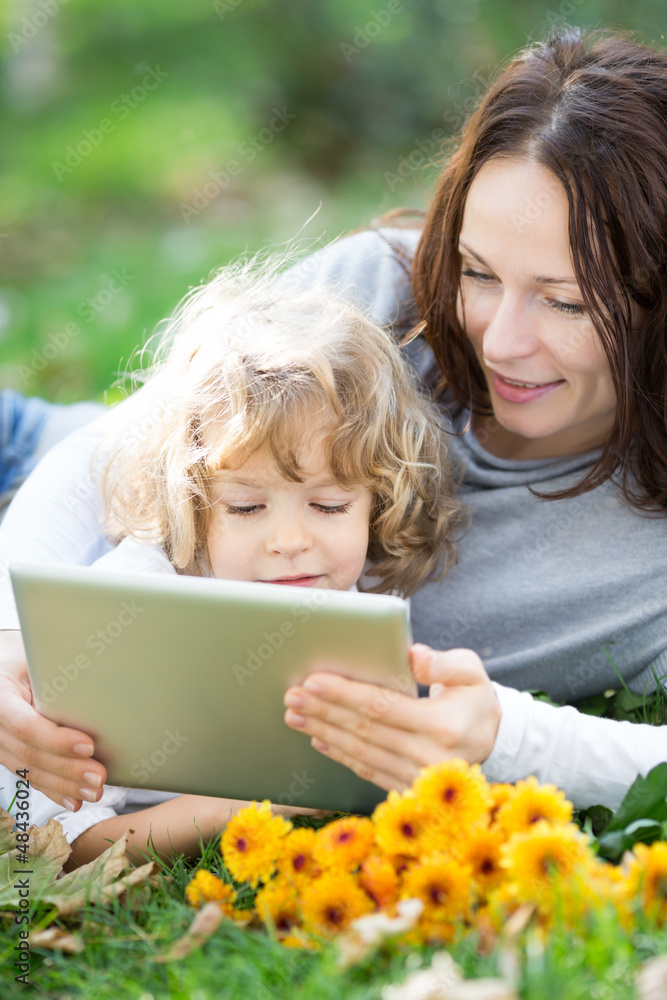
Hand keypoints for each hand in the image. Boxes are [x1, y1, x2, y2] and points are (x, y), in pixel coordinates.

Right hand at [0, 631, 105, 810]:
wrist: (1, 665)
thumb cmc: (22, 656)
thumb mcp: (33, 657)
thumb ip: (54, 674)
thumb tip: (99, 683)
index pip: (26, 725)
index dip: (57, 740)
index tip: (89, 744)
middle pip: (30, 754)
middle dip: (68, 769)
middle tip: (99, 776)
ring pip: (30, 771)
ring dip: (64, 785)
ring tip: (94, 792)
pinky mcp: (8, 754)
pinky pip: (29, 776)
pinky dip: (53, 790)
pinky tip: (72, 801)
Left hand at [283, 644, 500, 791]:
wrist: (492, 742)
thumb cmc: (474, 699)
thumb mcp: (471, 672)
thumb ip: (443, 663)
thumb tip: (412, 656)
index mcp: (444, 726)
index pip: (382, 706)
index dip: (345, 693)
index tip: (313, 680)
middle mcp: (430, 758)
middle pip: (364, 730)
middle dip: (324, 711)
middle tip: (292, 696)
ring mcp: (418, 780)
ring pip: (360, 753)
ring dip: (324, 732)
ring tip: (296, 715)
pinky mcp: (409, 791)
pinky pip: (367, 771)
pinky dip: (339, 755)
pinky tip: (318, 739)